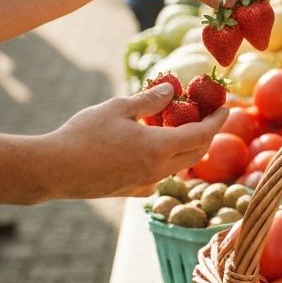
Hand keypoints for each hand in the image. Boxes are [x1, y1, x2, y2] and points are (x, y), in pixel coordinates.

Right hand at [43, 83, 227, 199]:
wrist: (53, 170)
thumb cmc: (84, 134)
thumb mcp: (119, 107)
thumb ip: (150, 100)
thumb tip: (172, 90)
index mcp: (160, 148)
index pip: (202, 135)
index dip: (218, 121)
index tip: (227, 107)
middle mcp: (158, 170)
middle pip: (196, 154)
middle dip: (208, 134)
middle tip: (209, 115)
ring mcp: (144, 184)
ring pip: (178, 167)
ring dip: (187, 148)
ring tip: (181, 127)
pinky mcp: (129, 192)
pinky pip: (158, 177)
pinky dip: (166, 162)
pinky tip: (154, 151)